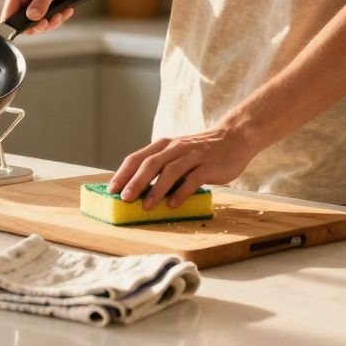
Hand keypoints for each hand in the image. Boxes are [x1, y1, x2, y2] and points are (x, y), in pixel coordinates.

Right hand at [1, 0, 86, 35]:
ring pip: (36, 23)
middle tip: (51, 21)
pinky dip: (57, 18)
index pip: (8, 15)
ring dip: (51, 22)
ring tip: (61, 13)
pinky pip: (47, 19)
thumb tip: (32, 17)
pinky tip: (65, 10)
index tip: (33, 28)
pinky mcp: (43, 5)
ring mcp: (33, 2)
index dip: (17, 26)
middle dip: (40, 25)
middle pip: (24, 23)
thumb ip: (41, 3)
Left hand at [107, 125, 258, 209]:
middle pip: (150, 163)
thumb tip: (139, 192)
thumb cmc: (201, 151)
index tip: (111, 190)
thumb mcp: (178, 154)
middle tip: (124, 199)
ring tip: (147, 206)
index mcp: (164, 145)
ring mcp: (193, 155)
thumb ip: (162, 168)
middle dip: (135, 182)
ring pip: (170, 171)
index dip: (123, 174)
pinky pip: (193, 179)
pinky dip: (182, 192)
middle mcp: (176, 148)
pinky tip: (174, 204)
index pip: (137, 158)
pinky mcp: (209, 165)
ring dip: (157, 190)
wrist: (234, 138)